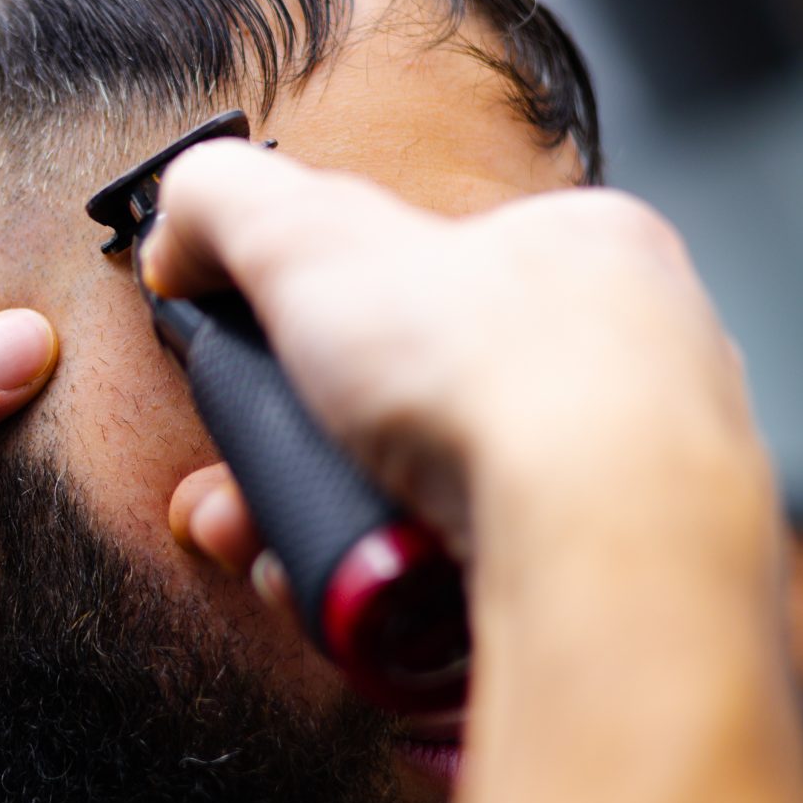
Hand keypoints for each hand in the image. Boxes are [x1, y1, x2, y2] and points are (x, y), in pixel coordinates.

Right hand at [149, 140, 758, 573]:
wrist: (601, 535)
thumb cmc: (501, 370)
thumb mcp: (311, 234)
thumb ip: (226, 202)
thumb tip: (176, 227)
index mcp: (586, 257)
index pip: (436, 272)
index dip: (319, 326)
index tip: (258, 370)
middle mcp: (625, 369)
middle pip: (416, 406)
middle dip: (299, 454)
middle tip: (237, 490)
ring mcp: (623, 485)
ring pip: (435, 508)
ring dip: (328, 531)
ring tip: (279, 550)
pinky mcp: (602, 590)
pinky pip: (469, 593)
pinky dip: (391, 600)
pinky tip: (353, 593)